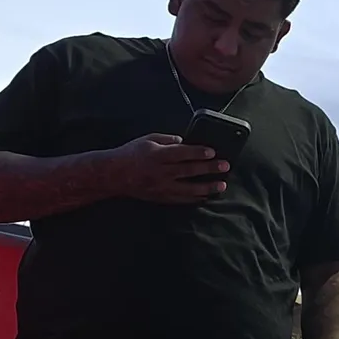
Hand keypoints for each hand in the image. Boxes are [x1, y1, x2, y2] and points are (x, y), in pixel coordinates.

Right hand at [105, 133, 227, 202]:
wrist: (113, 175)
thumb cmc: (132, 153)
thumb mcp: (147, 140)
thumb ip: (168, 139)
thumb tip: (185, 141)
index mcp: (157, 155)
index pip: (181, 154)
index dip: (198, 152)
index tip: (212, 152)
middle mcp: (160, 172)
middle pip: (189, 171)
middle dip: (209, 169)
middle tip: (225, 166)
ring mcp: (161, 187)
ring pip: (188, 189)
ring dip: (207, 187)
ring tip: (222, 185)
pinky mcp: (161, 197)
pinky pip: (181, 199)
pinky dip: (195, 198)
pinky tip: (207, 196)